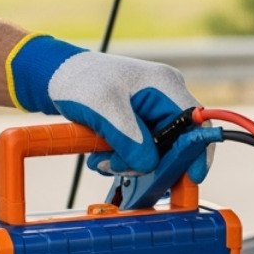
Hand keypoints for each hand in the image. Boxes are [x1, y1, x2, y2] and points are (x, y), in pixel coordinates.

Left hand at [6, 34, 212, 180]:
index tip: (191, 176)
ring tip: (101, 158)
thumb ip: (128, 138)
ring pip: (155, 152)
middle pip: (174, 143)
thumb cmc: (79, 81)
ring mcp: (151, 111)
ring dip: (128, 162)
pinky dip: (122, 158)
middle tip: (115, 164)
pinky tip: (101, 153)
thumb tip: (148, 166)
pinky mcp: (138, 123)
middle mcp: (164, 97)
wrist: (56, 77)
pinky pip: (140, 150)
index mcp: (164, 85)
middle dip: (147, 161)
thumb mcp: (103, 108)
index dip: (197, 151)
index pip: (196, 122)